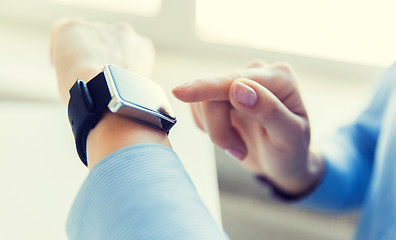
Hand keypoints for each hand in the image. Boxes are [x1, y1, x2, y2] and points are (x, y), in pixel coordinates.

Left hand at [50, 18, 169, 168]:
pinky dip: (59, 56)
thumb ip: (132, 87)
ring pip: (86, 41)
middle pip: (107, 43)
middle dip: (101, 57)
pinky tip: (61, 72)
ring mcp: (98, 30)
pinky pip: (61, 38)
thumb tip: (124, 103)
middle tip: (94, 80)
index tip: (111, 80)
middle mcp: (123, 33)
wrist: (108, 99)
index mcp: (143, 48)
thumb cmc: (126, 107)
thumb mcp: (140, 95)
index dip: (118, 66)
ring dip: (82, 56)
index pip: (129, 52)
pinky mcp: (72, 29)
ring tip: (77, 79)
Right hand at [172, 61, 323, 194]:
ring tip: (238, 147)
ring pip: (203, 102)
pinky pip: (199, 108)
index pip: (236, 79)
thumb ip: (268, 110)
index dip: (207, 87)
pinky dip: (208, 128)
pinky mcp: (221, 97)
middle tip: (238, 151)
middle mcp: (257, 74)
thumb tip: (238, 88)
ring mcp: (237, 84)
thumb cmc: (291, 151)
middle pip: (215, 92)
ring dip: (215, 131)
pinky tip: (228, 136)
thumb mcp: (290, 136)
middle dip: (219, 127)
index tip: (180, 92)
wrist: (281, 163)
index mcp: (279, 78)